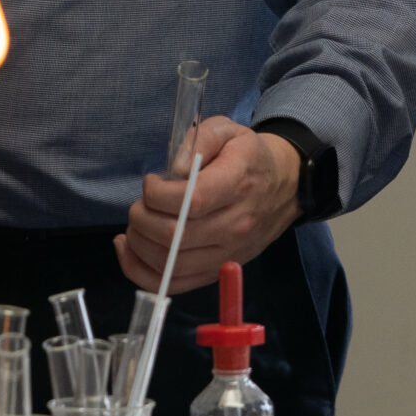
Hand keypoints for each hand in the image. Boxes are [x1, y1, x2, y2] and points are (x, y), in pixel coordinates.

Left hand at [117, 117, 299, 293]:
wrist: (285, 187)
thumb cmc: (248, 157)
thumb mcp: (228, 130)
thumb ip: (199, 140)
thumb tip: (174, 171)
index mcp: (238, 185)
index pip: (191, 201)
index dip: (158, 194)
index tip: (152, 182)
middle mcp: (236, 225)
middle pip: (175, 237)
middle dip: (141, 219)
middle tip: (141, 204)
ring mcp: (228, 254)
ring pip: (170, 264)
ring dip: (139, 244)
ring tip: (137, 223)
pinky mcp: (217, 272)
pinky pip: (173, 284)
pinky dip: (142, 271)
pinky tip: (130, 249)